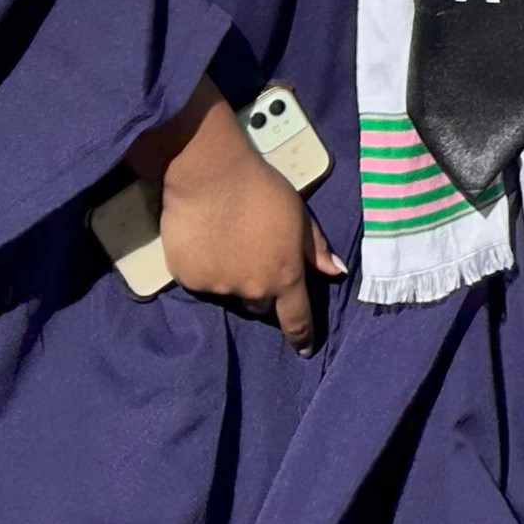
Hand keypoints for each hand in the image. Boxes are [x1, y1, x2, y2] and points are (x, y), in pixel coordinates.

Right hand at [134, 77, 343, 352]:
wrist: (210, 175)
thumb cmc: (262, 189)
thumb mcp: (300, 215)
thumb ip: (316, 249)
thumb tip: (336, 272)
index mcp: (285, 276)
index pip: (296, 319)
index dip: (301, 335)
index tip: (304, 348)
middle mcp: (252, 289)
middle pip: (259, 304)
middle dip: (261, 290)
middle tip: (254, 258)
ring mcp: (217, 287)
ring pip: (228, 292)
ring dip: (231, 277)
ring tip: (226, 244)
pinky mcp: (187, 278)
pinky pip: (200, 281)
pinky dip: (204, 268)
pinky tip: (204, 241)